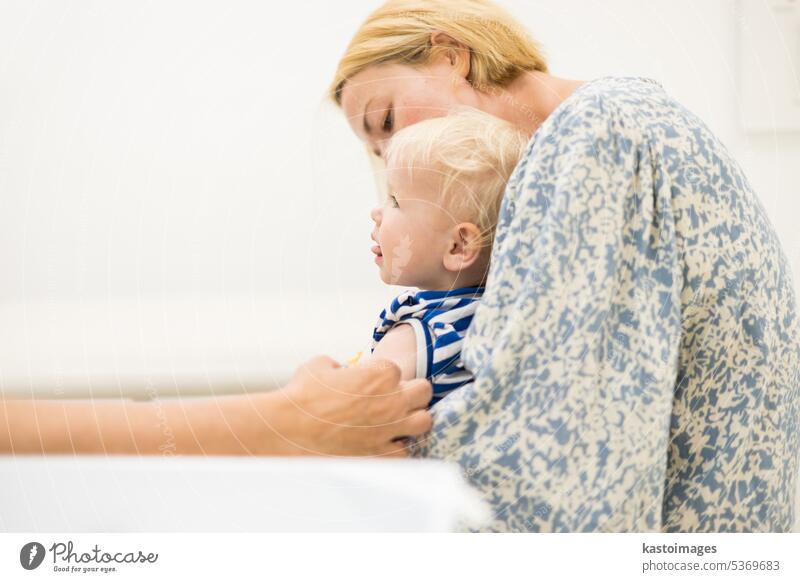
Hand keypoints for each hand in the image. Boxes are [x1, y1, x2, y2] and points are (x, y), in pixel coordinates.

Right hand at [277, 355, 431, 456]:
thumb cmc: (301, 395)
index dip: (383, 376)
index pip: (397, 370)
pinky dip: (396, 448)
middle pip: (423, 391)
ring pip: (424, 421)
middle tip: (393, 400)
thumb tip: (342, 370)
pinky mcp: (381, 455)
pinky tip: (382, 446)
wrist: (288, 430)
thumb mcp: (320, 365)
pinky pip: (405, 452)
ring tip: (395, 423)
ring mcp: (390, 429)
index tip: (369, 384)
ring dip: (412, 420)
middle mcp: (392, 400)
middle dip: (411, 393)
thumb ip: (340, 365)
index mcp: (381, 373)